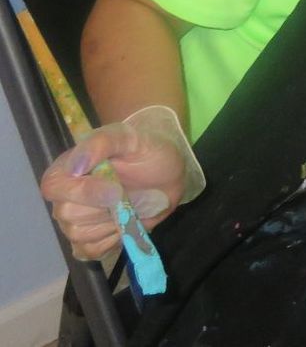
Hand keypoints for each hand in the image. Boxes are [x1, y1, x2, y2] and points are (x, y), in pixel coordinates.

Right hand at [39, 107, 200, 260]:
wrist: (167, 172)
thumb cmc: (146, 150)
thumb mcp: (130, 137)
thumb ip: (102, 142)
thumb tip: (74, 167)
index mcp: (66, 169)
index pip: (53, 187)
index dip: (83, 192)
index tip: (115, 188)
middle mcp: (65, 197)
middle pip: (68, 214)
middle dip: (104, 206)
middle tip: (126, 194)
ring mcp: (75, 222)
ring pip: (80, 235)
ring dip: (111, 223)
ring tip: (128, 206)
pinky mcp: (91, 240)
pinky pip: (91, 251)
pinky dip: (113, 240)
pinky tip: (126, 223)